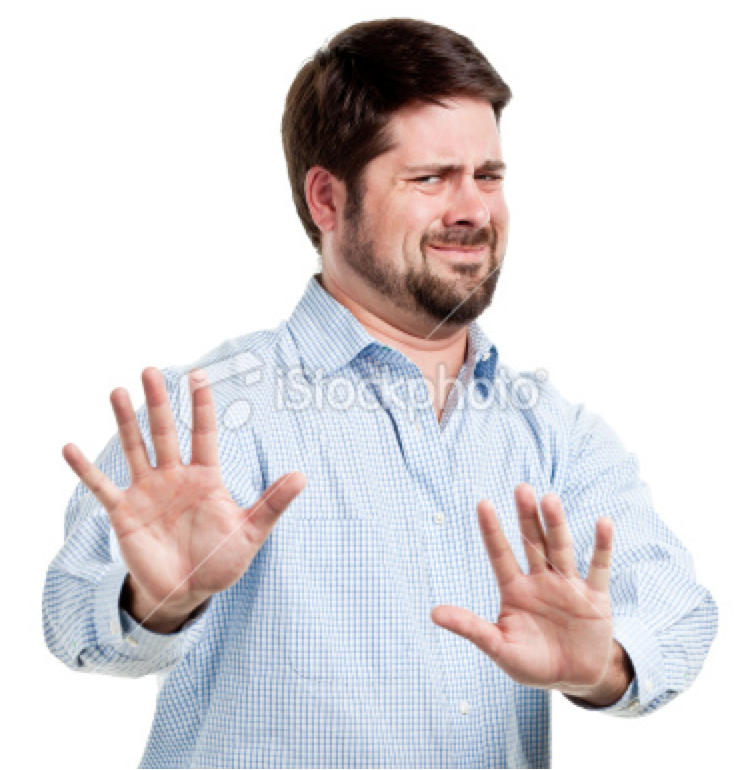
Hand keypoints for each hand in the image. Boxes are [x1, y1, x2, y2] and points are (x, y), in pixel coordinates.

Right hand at [63, 367, 305, 627]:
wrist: (187, 592)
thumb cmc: (220, 561)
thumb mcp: (250, 532)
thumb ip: (272, 504)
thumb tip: (302, 476)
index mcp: (205, 478)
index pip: (202, 433)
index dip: (200, 405)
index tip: (197, 375)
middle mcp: (174, 477)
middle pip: (164, 432)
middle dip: (157, 402)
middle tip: (150, 369)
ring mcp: (147, 492)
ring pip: (134, 448)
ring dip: (124, 422)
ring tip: (116, 391)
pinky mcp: (124, 512)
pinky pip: (102, 486)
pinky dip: (85, 469)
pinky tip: (69, 448)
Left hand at [431, 483, 614, 696]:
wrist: (575, 679)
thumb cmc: (532, 663)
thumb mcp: (499, 647)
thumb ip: (471, 628)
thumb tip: (433, 613)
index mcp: (515, 589)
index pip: (500, 554)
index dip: (492, 530)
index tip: (483, 503)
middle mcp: (540, 580)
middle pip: (532, 542)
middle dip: (527, 517)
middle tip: (521, 488)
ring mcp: (568, 585)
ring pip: (561, 548)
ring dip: (556, 525)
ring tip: (550, 500)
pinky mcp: (595, 596)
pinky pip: (599, 567)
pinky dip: (602, 546)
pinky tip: (603, 522)